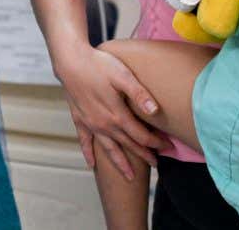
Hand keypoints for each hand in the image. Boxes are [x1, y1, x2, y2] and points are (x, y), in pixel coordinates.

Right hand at [56, 46, 164, 180]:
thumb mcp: (123, 75)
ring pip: (108, 149)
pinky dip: (89, 153)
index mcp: (117, 115)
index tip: (168, 147)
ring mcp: (91, 124)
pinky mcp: (80, 120)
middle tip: (156, 164)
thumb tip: (155, 110)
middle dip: (143, 155)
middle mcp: (104, 125)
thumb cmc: (98, 65)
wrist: (70, 61)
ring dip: (120, 163)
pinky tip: (93, 165)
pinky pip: (85, 142)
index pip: (141, 135)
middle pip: (128, 145)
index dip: (156, 143)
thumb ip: (139, 94)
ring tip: (129, 176)